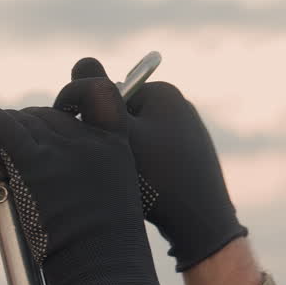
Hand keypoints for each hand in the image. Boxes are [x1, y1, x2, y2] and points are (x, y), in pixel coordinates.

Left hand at [0, 79, 171, 284]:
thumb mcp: (115, 199)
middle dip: (30, 125)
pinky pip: (2, 127)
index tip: (64, 108)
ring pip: (23, 121)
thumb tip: (63, 174)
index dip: (74, 97)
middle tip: (17, 146)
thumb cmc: (107, 250)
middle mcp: (88, 139)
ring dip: (7, 128)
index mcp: (115, 144)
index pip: (98, 95)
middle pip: (48, 115)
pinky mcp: (33, 162)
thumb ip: (94, 175)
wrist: (103, 268)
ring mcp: (60, 149)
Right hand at [61, 58, 247, 271]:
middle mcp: (178, 106)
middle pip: (122, 118)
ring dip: (122, 158)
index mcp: (162, 92)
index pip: (107, 96)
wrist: (202, 224)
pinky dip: (143, 172)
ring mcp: (187, 133)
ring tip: (127, 183)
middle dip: (108, 139)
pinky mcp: (190, 158)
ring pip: (136, 141)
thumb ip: (97, 98)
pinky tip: (145, 193)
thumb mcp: (121, 134)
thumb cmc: (159, 178)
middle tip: (106, 168)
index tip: (86, 146)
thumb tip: (83, 60)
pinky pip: (154, 158)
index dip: (88, 119)